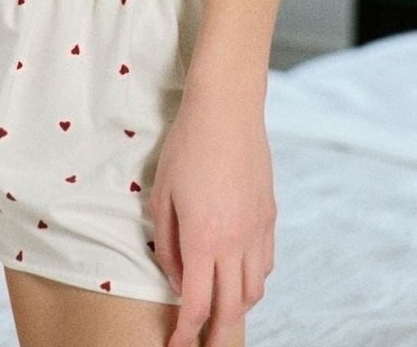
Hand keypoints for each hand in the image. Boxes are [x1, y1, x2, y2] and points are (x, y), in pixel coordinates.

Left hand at [150, 86, 276, 346]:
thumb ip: (166, 242)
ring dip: (237, 308)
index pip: (198, 304)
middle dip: (218, 336)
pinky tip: (238, 276)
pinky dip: (252, 281)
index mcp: (204, 238)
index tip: (176, 346)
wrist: (227, 109)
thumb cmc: (187, 146)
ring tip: (220, 312)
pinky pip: (265, 264)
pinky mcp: (270, 216)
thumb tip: (176, 278)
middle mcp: (236, 242)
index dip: (186, 332)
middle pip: (233, 309)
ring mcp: (258, 230)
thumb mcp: (162, 193)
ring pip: (254, 290)